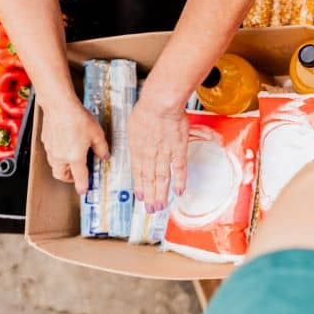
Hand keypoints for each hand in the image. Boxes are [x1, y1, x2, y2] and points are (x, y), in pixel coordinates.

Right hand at [41, 100, 108, 193]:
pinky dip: (58, 155)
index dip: (82, 186)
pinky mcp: (46, 141)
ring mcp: (51, 149)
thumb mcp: (97, 134)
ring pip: (55, 166)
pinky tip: (66, 146)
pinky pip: (51, 154)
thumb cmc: (77, 118)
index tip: (84, 190)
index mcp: (74, 157)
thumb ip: (101, 148)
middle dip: (70, 178)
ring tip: (73, 160)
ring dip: (63, 167)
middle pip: (61, 175)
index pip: (79, 177)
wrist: (59, 105)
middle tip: (78, 174)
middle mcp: (60, 156)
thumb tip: (104, 155)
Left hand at [127, 98, 187, 212]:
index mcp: (137, 149)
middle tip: (151, 209)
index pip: (138, 172)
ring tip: (160, 206)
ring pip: (162, 178)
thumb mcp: (134, 125)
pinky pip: (179, 169)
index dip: (140, 186)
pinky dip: (179, 181)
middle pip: (150, 179)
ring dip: (161, 193)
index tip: (141, 197)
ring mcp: (164, 154)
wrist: (160, 103)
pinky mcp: (179, 149)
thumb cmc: (147, 109)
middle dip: (150, 196)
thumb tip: (139, 144)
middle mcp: (149, 155)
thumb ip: (137, 138)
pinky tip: (179, 192)